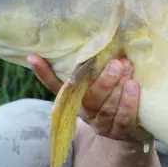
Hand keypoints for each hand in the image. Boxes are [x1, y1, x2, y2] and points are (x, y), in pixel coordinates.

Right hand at [27, 54, 151, 143]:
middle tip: (116, 63)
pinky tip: (133, 86)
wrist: (133, 126)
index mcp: (76, 98)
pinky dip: (129, 103)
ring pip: (107, 108)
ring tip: (128, 69)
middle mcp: (86, 112)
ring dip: (118, 88)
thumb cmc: (116, 93)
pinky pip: (123, 119)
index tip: (34, 57)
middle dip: (103, 81)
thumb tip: (102, 35)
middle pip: (89, 99)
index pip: (55, 85)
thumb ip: (100, 63)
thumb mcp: (105, 77)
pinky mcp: (120, 132)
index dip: (43, 73)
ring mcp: (102, 124)